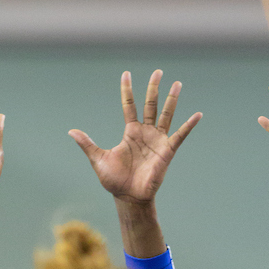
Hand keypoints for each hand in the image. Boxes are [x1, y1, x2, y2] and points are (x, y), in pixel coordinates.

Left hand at [70, 70, 201, 207]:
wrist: (129, 197)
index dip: (127, 90)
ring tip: (177, 83)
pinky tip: (197, 114)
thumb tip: (70, 131)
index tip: (126, 74)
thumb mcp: (98, 159)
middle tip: (158, 71)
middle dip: (154, 88)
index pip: (129, 106)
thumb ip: (87, 144)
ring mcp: (157, 141)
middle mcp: (145, 133)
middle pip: (151, 104)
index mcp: (130, 132)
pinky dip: (189, 125)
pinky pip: (180, 135)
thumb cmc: (114, 181)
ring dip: (171, 99)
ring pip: (166, 114)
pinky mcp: (167, 151)